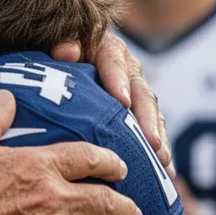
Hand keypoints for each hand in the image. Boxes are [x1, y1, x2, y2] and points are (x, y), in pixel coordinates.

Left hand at [52, 32, 171, 176]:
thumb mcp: (53, 44)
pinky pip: (150, 129)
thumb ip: (61, 44)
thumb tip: (66, 51)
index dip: (117, 80)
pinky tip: (164, 171)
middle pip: (140, 92)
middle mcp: (126, 69)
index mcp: (106, 48)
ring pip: (150, 114)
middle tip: (151, 142)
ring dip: (157, 137)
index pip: (113, 61)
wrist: (56, 61)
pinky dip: (156, 148)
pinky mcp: (135, 112)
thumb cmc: (51, 55)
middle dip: (146, 118)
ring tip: (162, 161)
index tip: (121, 102)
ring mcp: (133, 92)